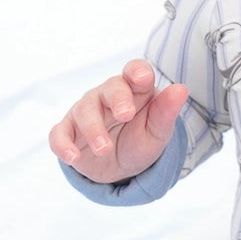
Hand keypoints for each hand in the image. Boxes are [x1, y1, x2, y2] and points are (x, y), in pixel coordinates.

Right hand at [49, 58, 188, 184]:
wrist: (122, 168)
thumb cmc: (141, 139)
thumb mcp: (158, 131)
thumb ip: (166, 111)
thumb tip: (181, 89)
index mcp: (134, 89)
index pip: (134, 71)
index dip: (137, 71)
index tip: (143, 79)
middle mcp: (107, 96)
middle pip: (110, 89)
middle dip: (117, 99)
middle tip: (126, 115)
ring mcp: (86, 112)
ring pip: (84, 111)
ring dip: (93, 129)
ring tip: (104, 148)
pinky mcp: (68, 133)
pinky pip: (59, 134)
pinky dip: (63, 145)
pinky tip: (73, 157)